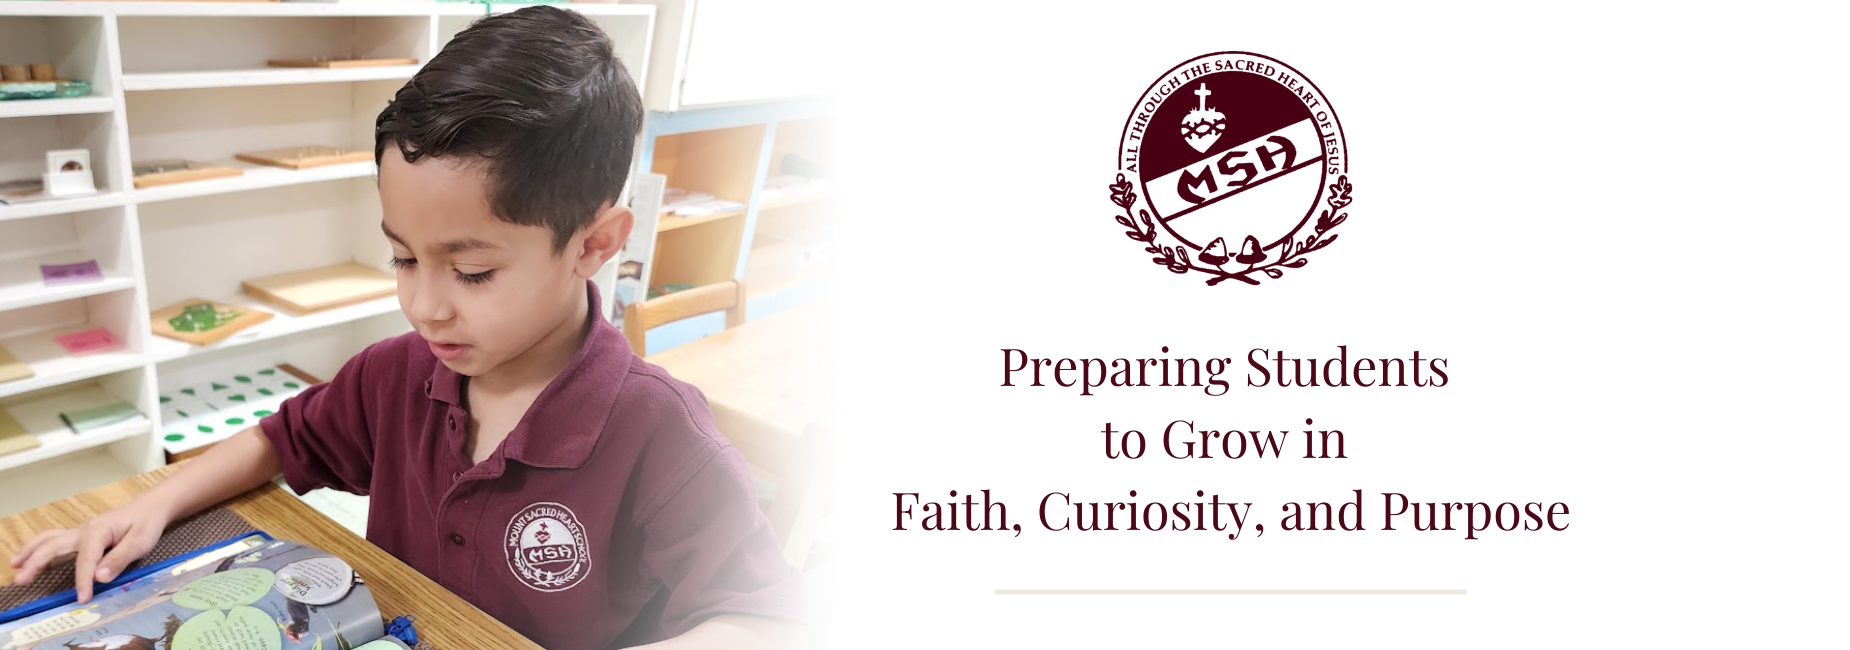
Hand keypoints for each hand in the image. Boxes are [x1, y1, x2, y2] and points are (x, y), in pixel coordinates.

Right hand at [8, 501, 171, 602]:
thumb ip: (119, 559)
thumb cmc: (146, 524)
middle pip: (54, 546)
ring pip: (49, 540)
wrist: (149, 508)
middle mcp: (83, 530)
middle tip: (21, 580)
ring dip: (31, 553)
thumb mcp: (140, 542)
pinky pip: (54, 540)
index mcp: (98, 531)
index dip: (83, 580)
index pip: (86, 560)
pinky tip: (27, 556)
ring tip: (15, 566)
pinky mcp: (79, 536)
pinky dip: (38, 548)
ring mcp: (79, 532)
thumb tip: (99, 577)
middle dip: (37, 563)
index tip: (82, 598)